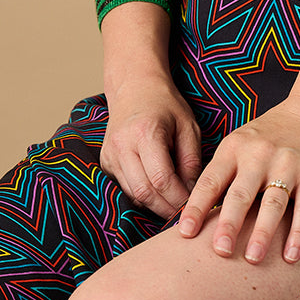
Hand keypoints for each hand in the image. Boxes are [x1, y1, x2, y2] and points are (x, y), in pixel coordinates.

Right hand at [101, 73, 202, 219]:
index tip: (193, 204)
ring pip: (133, 194)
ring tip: (174, 205)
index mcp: (145, 133)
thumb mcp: (188, 126)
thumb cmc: (166, 105)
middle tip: (185, 212)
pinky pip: (125, 188)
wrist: (135, 87)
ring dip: (154, 205)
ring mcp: (110, 154)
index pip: (162, 179)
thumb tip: (193, 193)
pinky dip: (143, 196)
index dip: (178, 198)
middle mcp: (122, 145)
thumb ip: (191, 160)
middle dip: (166, 208)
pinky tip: (159, 194)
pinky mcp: (106, 161)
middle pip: (144, 191)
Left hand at [177, 96, 299, 264]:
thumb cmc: (271, 135)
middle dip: (229, 224)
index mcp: (234, 148)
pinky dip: (298, 234)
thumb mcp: (241, 144)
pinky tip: (290, 256)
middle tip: (219, 252)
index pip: (211, 181)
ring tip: (252, 259)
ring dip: (262, 233)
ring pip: (272, 204)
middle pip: (240, 194)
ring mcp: (287, 163)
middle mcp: (258, 154)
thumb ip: (224, 174)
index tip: (184, 233)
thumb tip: (197, 216)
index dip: (196, 208)